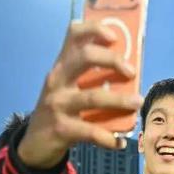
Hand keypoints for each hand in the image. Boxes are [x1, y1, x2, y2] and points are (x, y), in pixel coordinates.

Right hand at [18, 21, 142, 168]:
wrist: (35, 143)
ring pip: (92, 97)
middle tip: (131, 72)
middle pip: (84, 57)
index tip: (114, 36)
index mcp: (62, 66)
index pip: (74, 36)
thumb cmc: (62, 110)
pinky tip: (120, 142)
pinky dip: (109, 138)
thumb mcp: (69, 88)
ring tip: (138, 102)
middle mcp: (58, 80)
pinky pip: (91, 132)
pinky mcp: (61, 128)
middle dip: (112, 60)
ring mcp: (57, 104)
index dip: (94, 29)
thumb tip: (131, 73)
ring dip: (119, 100)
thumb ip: (92, 78)